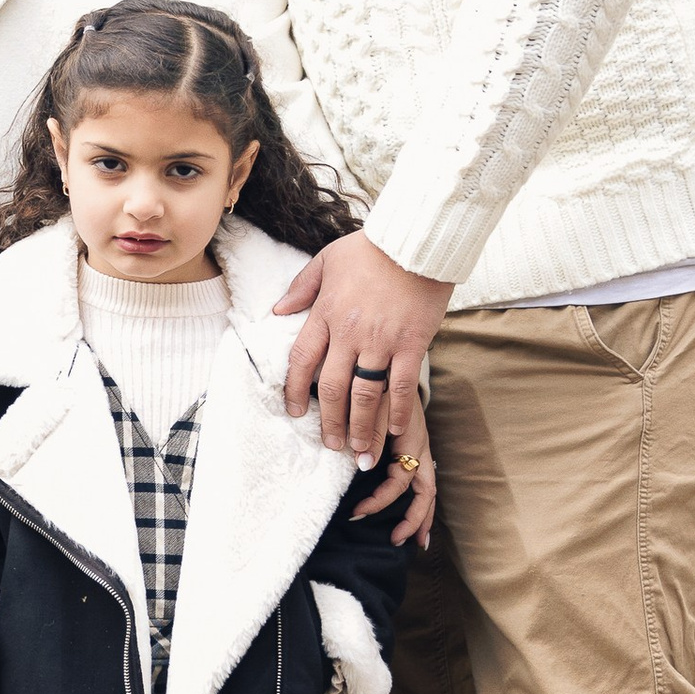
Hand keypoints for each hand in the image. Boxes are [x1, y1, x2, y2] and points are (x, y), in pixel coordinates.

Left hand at [274, 232, 452, 462]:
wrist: (416, 241)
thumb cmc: (372, 248)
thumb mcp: (327, 259)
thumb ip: (302, 288)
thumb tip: (278, 310)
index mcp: (326, 314)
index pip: (302, 360)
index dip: (295, 390)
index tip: (295, 412)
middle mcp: (350, 333)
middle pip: (333, 387)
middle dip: (330, 421)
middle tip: (331, 445)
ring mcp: (381, 342)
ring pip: (365, 395)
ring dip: (361, 427)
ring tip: (360, 452)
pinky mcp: (411, 345)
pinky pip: (401, 387)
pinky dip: (398, 412)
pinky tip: (397, 431)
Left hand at [353, 390, 436, 545]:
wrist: (394, 362)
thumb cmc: (383, 381)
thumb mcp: (377, 401)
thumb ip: (371, 428)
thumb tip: (363, 464)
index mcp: (413, 440)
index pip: (401, 480)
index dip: (381, 499)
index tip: (357, 512)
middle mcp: (419, 449)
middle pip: (424, 493)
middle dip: (412, 520)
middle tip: (395, 540)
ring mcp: (418, 450)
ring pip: (426, 491)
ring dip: (418, 517)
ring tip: (405, 539)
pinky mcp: (412, 449)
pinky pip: (419, 482)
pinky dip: (416, 503)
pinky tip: (408, 519)